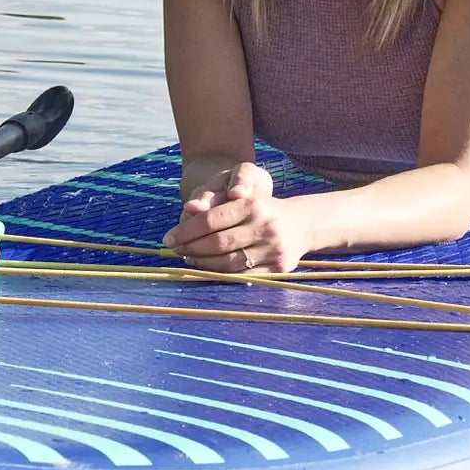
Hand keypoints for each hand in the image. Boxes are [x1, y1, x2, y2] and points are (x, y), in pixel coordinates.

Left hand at [162, 163, 306, 274]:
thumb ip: (213, 198)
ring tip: (190, 258)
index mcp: (252, 204)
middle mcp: (264, 225)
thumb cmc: (261, 207)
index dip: (185, 231)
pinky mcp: (279, 267)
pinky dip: (221, 274)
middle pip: (217, 243)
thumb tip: (189, 208)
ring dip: (203, 264)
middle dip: (191, 248)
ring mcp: (273, 248)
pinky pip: (243, 275)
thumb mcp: (241, 193)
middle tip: (176, 250)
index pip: (210, 220)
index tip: (168, 238)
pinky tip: (209, 269)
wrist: (301, 223)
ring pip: (228, 263)